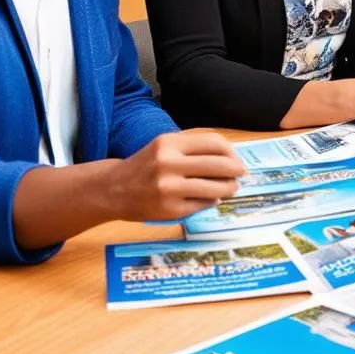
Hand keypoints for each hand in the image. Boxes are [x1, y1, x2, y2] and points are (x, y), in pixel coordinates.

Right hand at [111, 131, 245, 221]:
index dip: (231, 152)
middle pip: (219, 165)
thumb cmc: (146, 165)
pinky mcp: (169, 210)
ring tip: (231, 188)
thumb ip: (194, 149)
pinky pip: (202, 205)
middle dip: (236, 170)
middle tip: (241, 174)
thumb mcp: (165, 146)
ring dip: (229, 188)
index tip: (236, 158)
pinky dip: (211, 201)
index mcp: (169, 143)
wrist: (113, 189)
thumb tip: (231, 158)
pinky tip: (210, 198)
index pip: (214, 143)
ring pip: (214, 188)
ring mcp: (168, 189)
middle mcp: (168, 164)